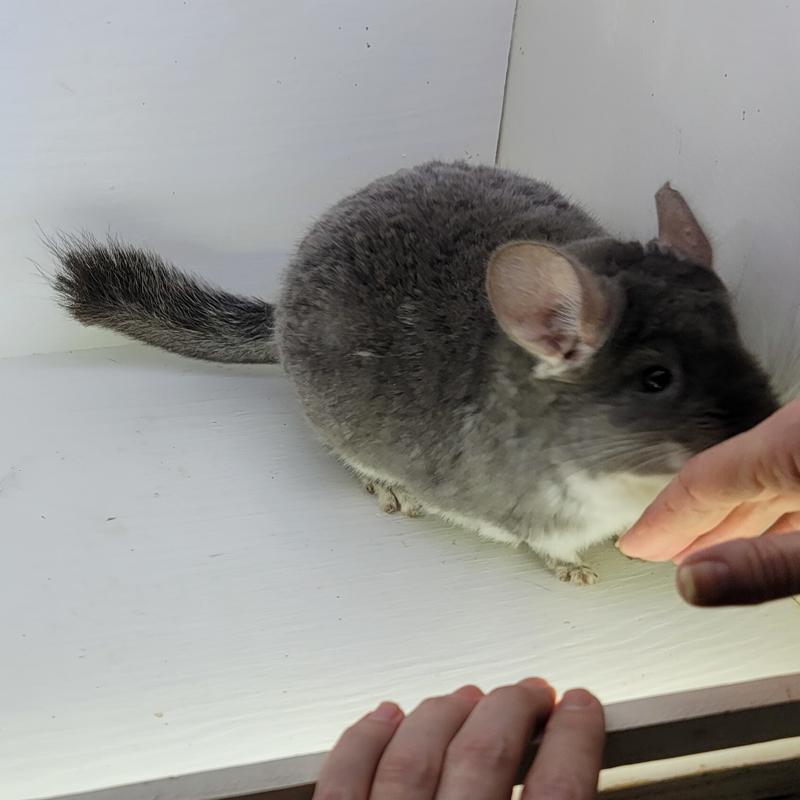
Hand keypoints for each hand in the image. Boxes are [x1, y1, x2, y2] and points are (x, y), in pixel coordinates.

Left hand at [313, 679, 603, 799]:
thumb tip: (572, 771)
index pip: (558, 791)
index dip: (576, 737)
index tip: (581, 708)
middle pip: (484, 757)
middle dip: (513, 710)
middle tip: (531, 692)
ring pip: (415, 757)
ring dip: (447, 714)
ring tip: (469, 697)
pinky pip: (341, 783)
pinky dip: (363, 742)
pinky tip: (386, 716)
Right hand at [618, 400, 799, 604]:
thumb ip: (765, 564)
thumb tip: (695, 583)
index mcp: (789, 442)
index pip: (700, 483)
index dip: (661, 517)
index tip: (634, 543)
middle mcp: (798, 432)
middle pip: (725, 481)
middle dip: (688, 523)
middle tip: (655, 551)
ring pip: (761, 481)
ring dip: (729, 520)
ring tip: (701, 552)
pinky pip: (790, 478)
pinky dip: (770, 511)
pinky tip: (767, 533)